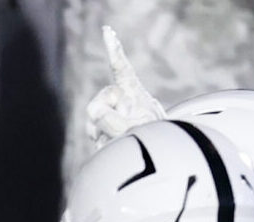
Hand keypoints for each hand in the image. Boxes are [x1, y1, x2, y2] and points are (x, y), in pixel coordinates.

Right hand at [84, 26, 164, 146]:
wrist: (160, 159)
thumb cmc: (154, 142)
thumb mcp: (134, 129)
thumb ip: (111, 120)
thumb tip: (93, 111)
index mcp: (135, 94)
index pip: (121, 68)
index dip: (114, 49)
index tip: (107, 31)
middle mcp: (124, 101)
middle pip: (100, 99)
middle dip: (101, 115)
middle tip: (111, 130)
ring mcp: (116, 116)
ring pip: (94, 120)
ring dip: (103, 134)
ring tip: (120, 143)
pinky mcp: (109, 131)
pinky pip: (96, 133)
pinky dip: (103, 142)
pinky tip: (114, 148)